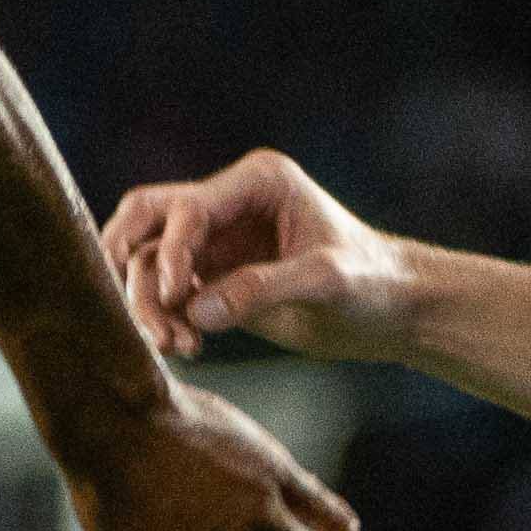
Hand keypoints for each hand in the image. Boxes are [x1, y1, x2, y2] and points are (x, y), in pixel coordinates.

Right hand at [104, 149, 420, 362]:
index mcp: (257, 183)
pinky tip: (187, 347)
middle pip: (147, 219)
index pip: (188, 208)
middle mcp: (229, 203)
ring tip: (174, 345)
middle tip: (144, 317)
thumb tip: (196, 312)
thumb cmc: (374, 283)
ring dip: (149, 303)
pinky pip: (166, 293)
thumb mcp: (326, 281)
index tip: (178, 298)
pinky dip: (165, 319)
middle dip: (136, 268)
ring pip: (149, 260)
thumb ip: (262, 289)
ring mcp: (217, 240)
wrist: (394, 312)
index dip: (172, 252)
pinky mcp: (214, 276)